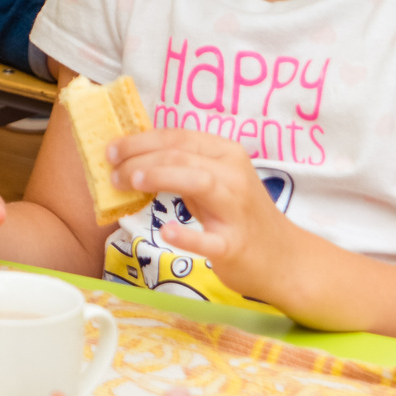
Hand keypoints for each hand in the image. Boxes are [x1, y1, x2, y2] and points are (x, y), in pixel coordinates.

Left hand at [109, 128, 292, 293]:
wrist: (284, 259)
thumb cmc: (238, 215)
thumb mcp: (213, 181)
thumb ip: (180, 166)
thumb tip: (129, 157)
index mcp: (226, 153)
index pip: (178, 137)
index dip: (140, 140)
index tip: (111, 150)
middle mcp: (234, 176)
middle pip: (182, 155)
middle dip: (140, 159)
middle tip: (113, 172)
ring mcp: (236, 211)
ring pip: (199, 181)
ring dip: (161, 177)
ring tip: (131, 183)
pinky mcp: (234, 246)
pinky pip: (210, 239)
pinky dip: (187, 235)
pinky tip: (166, 231)